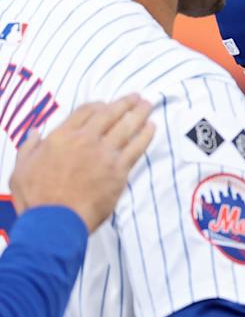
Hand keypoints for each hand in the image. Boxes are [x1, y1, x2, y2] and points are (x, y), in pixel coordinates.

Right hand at [12, 96, 153, 230]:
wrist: (55, 219)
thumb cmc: (36, 197)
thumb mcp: (21, 168)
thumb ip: (29, 147)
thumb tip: (35, 133)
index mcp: (61, 137)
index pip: (85, 112)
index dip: (99, 105)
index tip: (107, 104)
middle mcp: (85, 140)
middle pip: (109, 115)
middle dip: (125, 104)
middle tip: (137, 97)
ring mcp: (104, 155)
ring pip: (126, 128)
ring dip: (139, 114)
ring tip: (148, 106)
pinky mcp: (119, 171)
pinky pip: (136, 148)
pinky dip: (145, 136)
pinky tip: (152, 128)